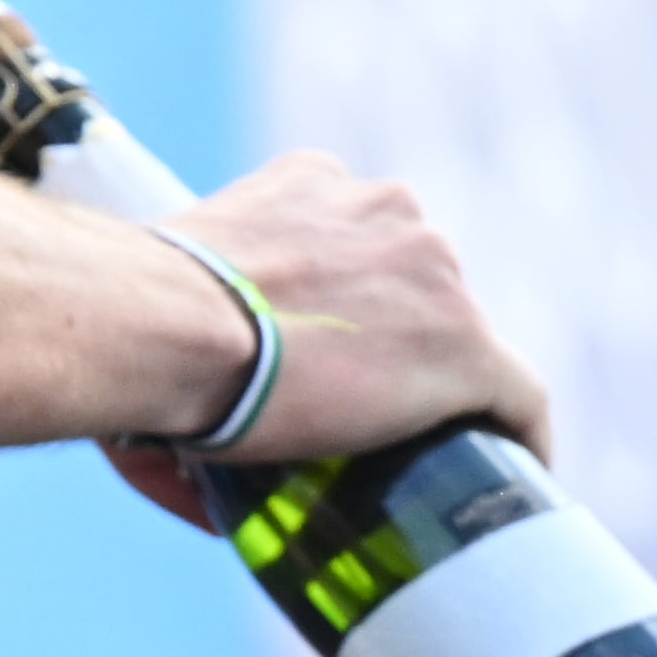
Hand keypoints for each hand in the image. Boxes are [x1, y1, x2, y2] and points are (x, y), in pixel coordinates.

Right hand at [102, 150, 550, 518]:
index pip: (361, 238)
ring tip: (415, 447)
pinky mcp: (467, 348)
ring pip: (462, 341)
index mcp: (315, 184)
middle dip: (396, 336)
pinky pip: (518, 400)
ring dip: (441, 386)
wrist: (167, 323)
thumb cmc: (139, 311)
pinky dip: (517, 435)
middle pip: (421, 284)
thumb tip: (173, 463)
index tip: (324, 347)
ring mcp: (437, 277)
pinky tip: (511, 472)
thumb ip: (192, 328)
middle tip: (351, 404)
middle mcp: (387, 209)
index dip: (351, 297)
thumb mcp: (175, 282)